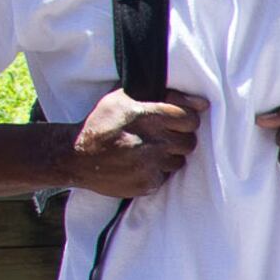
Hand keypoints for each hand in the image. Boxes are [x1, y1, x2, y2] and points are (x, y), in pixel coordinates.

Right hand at [64, 88, 203, 199]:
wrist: (75, 156)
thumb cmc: (102, 123)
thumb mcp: (124, 98)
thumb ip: (164, 96)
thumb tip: (203, 103)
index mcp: (147, 116)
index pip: (190, 119)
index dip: (186, 119)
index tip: (178, 121)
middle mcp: (151, 141)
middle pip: (189, 142)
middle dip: (179, 138)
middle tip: (162, 137)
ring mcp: (149, 165)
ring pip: (180, 161)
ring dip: (169, 156)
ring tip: (148, 151)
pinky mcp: (146, 184)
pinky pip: (165, 177)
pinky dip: (157, 172)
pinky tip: (140, 165)